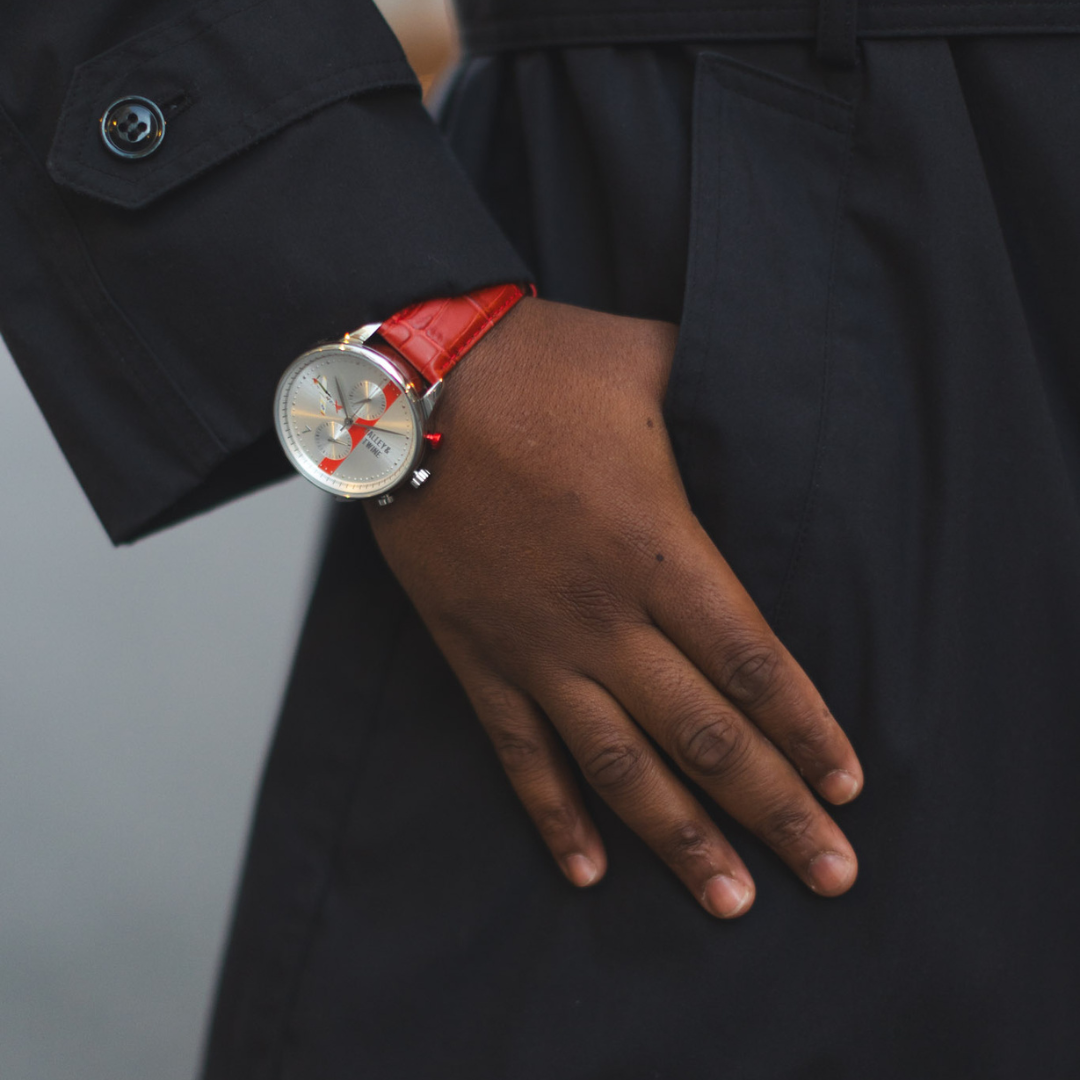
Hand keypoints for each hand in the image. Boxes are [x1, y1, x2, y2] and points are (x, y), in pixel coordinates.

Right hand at [366, 297, 862, 917]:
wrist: (405, 391)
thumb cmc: (528, 367)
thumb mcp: (643, 359)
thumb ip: (714, 381)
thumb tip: (768, 370)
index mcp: (657, 549)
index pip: (751, 661)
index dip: (804, 729)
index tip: (844, 786)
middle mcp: (604, 616)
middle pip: (705, 735)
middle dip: (775, 811)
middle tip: (831, 876)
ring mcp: (536, 647)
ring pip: (619, 766)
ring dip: (681, 839)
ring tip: (731, 900)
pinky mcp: (476, 657)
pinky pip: (519, 754)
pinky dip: (552, 816)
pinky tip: (585, 871)